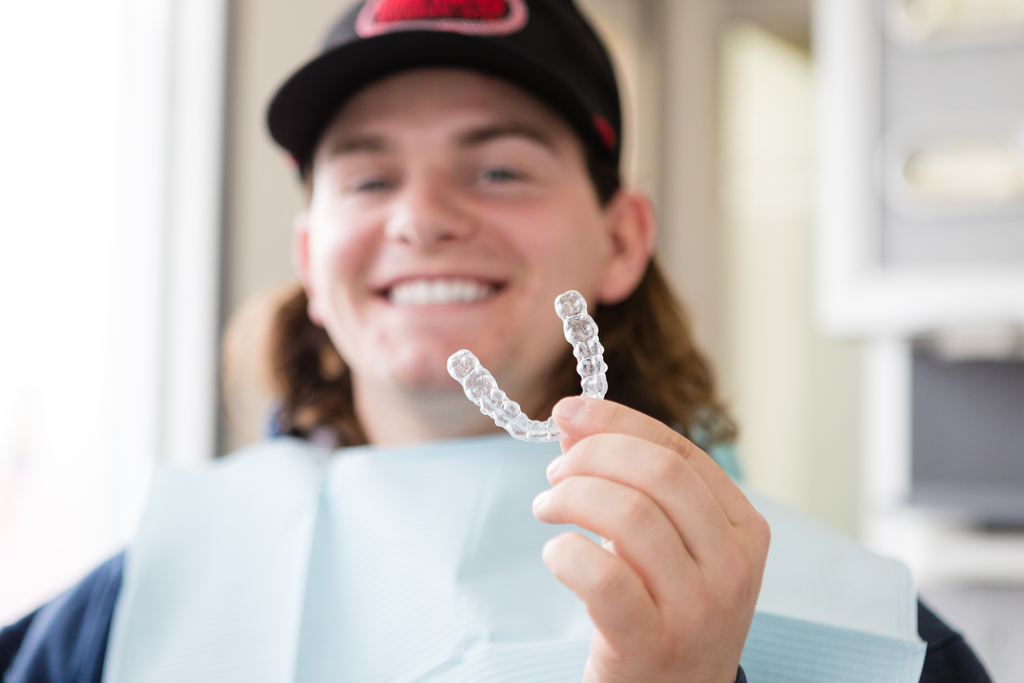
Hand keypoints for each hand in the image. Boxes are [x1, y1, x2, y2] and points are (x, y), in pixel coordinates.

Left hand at [532, 397, 769, 682]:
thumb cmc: (666, 609)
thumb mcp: (667, 541)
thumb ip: (628, 478)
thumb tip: (572, 416)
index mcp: (743, 527)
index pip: (678, 449)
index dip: (615, 422)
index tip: (568, 412)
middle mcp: (733, 565)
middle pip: (657, 472)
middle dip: (591, 456)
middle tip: (555, 474)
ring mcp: (698, 607)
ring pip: (629, 515)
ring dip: (571, 498)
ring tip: (547, 508)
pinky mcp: (653, 643)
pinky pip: (602, 576)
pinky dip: (566, 553)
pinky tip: (556, 555)